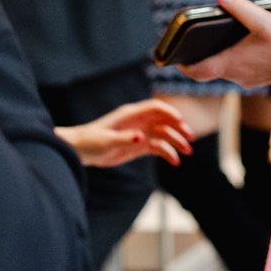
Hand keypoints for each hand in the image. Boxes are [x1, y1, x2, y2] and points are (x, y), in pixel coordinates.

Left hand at [54, 99, 193, 167]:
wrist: (80, 151)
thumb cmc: (90, 142)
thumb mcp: (106, 141)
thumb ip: (125, 139)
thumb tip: (141, 137)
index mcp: (131, 114)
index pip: (156, 108)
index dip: (170, 112)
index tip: (181, 121)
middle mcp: (138, 122)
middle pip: (164, 120)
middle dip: (179, 127)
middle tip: (190, 138)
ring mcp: (140, 133)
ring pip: (164, 134)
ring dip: (176, 141)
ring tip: (187, 152)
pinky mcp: (139, 146)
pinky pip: (158, 147)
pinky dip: (168, 153)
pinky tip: (175, 162)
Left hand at [183, 0, 270, 88]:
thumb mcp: (262, 19)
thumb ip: (240, 7)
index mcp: (231, 63)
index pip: (198, 72)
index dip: (185, 66)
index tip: (177, 58)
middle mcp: (237, 75)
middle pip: (210, 69)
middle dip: (202, 57)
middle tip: (196, 42)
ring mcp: (249, 79)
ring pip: (226, 69)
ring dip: (220, 57)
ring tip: (220, 37)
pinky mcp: (260, 78)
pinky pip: (240, 70)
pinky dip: (236, 60)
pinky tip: (245, 44)